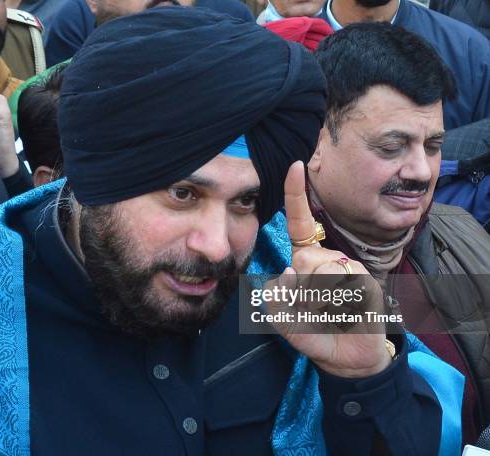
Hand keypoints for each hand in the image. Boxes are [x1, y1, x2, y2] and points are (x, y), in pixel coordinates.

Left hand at [264, 161, 390, 377]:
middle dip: (300, 287)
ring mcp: (350, 269)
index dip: (296, 196)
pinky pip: (340, 285)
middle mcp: (329, 260)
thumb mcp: (286, 321)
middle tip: (312, 308)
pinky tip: (344, 314)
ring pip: (321, 271)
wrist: (349, 359)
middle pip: (304, 257)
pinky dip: (334, 304)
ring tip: (329, 313)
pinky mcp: (366, 282)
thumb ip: (276, 302)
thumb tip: (288, 272)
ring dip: (316, 300)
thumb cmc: (316, 333)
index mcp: (308, 262)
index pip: (300, 225)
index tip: (296, 165)